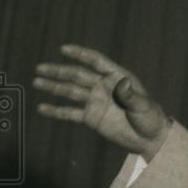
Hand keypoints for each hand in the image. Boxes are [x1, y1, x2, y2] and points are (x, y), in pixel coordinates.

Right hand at [34, 44, 170, 158]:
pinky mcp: (91, 117)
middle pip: (78, 75)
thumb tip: (122, 88)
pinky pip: (71, 112)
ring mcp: (95, 101)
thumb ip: (130, 97)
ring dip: (54, 86)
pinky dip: (57, 111)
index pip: (96, 62)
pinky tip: (42, 108)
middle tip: (40, 68)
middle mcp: (103, 86)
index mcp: (117, 77)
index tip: (63, 49)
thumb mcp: (143, 105)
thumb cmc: (150, 117)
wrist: (148, 138)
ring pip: (71, 91)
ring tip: (37, 82)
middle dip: (59, 71)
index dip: (80, 54)